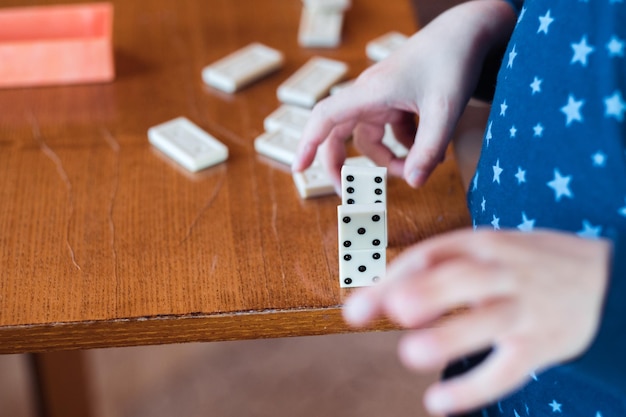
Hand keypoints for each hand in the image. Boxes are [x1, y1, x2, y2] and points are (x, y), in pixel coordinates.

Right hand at [292, 0, 516, 189]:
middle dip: (345, 164)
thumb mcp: (445, 110)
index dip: (308, 143)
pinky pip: (391, 131)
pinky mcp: (396, 100)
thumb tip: (415, 184)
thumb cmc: (451, 62)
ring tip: (419, 168)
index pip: (326, 117)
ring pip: (372, 138)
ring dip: (390, 159)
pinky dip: (406, 145)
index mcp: (370, 93)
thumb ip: (429, 150)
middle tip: (353, 191)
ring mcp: (382, 98)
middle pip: (341, 134)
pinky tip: (431, 150)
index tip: (299, 169)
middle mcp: (369, 95)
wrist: (465, 32)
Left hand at [343, 229, 610, 414]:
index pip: (432, 255)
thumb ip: (440, 267)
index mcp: (484, 244)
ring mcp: (525, 308)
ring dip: (450, 337)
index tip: (354, 310)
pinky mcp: (543, 344)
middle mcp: (504, 272)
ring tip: (410, 355)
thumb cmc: (528, 264)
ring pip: (488, 322)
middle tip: (393, 310)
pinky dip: (474, 388)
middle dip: (428, 291)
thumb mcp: (490, 249)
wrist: (608, 280)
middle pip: (464, 277)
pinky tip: (437, 401)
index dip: (392, 280)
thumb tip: (384, 293)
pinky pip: (508, 368)